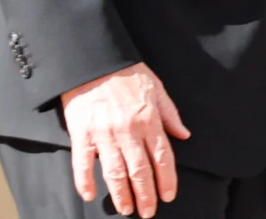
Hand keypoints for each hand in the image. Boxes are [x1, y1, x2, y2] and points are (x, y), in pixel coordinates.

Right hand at [61, 61, 190, 217]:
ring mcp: (103, 133)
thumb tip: (185, 135)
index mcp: (149, 120)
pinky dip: (85, 181)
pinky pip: (82, 163)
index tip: (168, 196)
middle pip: (140, 170)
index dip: (166, 179)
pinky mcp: (81, 133)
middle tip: (148, 212)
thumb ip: (170, 115)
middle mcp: (128, 130)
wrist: (94, 62)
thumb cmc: (128, 74)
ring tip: (126, 209)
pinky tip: (90, 195)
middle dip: (145, 194)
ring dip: (121, 193)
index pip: (162, 157)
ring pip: (114, 171)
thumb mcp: (157, 89)